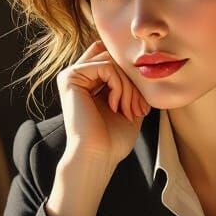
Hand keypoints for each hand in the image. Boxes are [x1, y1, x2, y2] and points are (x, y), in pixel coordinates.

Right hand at [56, 40, 151, 168]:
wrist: (98, 156)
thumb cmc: (113, 140)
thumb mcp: (130, 108)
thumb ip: (133, 87)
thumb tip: (144, 67)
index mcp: (89, 83)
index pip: (115, 61)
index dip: (133, 78)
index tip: (142, 106)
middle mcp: (78, 76)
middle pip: (115, 59)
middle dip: (133, 82)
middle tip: (139, 109)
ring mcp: (72, 75)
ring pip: (112, 62)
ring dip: (128, 87)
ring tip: (128, 111)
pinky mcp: (70, 77)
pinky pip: (106, 66)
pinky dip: (119, 86)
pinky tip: (115, 107)